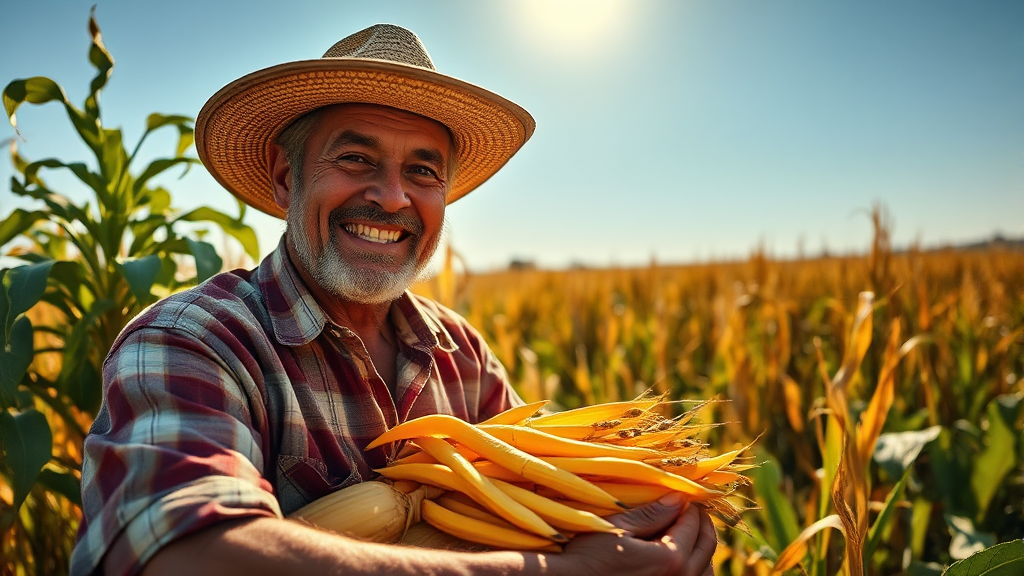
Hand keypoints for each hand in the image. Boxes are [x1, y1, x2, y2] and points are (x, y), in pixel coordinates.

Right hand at [552, 494, 717, 575]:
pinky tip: (681, 559)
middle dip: (701, 523)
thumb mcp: (617, 529)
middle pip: (706, 546)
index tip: (683, 494)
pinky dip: (695, 569)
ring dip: (701, 548)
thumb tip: (678, 498)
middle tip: (690, 509)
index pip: (692, 524)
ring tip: (689, 533)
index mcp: (670, 559)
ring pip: (705, 570)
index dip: (690, 505)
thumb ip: (651, 515)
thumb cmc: (588, 558)